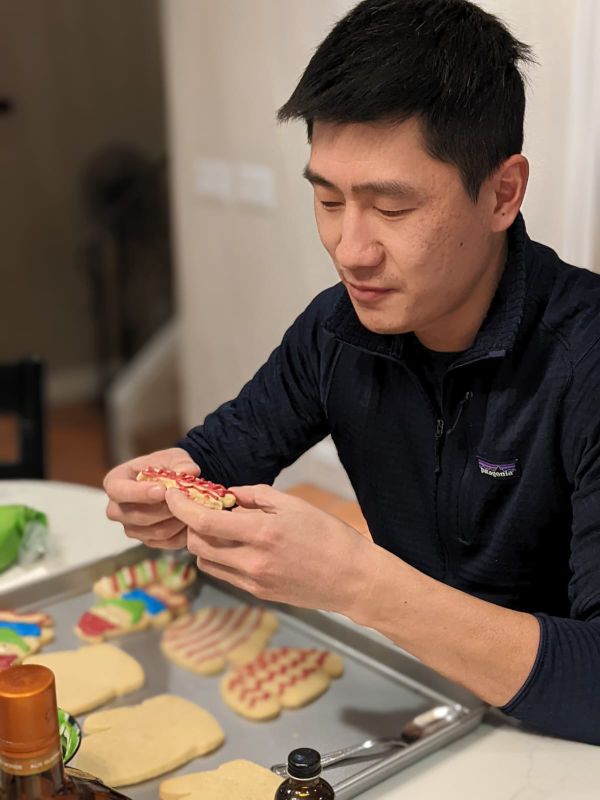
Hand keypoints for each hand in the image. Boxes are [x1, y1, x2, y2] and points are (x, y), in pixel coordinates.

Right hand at [104, 447, 199, 549]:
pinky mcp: (146, 540)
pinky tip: (190, 518)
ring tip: (190, 507)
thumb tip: (189, 471)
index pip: (117, 491)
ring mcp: (130, 527)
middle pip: (134, 515)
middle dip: (163, 508)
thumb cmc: (167, 466)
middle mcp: (117, 508)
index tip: (162, 490)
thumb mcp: (174, 457)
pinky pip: (165, 541)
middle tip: (184, 499)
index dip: (138, 493)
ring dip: (174, 520)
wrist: (174, 484)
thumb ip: (181, 462)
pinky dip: (181, 531)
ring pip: (152, 531)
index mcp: (115, 482)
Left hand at [164, 483, 374, 612]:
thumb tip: (228, 494)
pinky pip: (225, 575)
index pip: (204, 522)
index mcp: (261, 533)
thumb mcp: (294, 504)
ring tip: (223, 529)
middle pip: (197, 545)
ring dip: (205, 544)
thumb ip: (256, 495)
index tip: (173, 495)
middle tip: (204, 509)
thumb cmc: (328, 535)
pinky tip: (238, 546)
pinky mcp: (258, 593)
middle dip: (193, 525)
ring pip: (207, 563)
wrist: (352, 578)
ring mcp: (253, 581)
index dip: (181, 507)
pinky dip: (221, 558)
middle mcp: (252, 561)